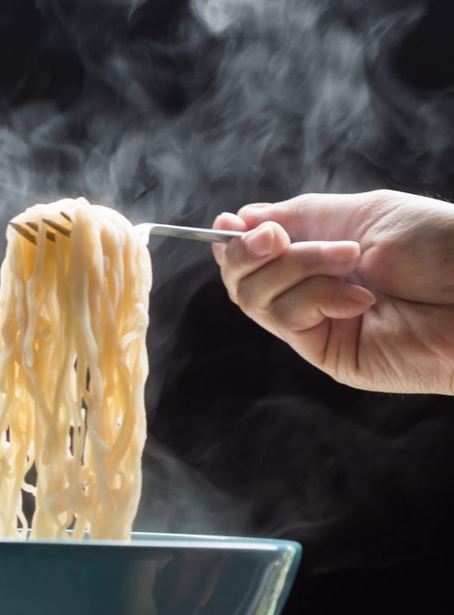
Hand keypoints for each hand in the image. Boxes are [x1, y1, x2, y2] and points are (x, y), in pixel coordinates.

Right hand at [212, 190, 453, 393]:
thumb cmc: (440, 246)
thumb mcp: (362, 213)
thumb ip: (300, 216)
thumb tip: (239, 219)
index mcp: (319, 254)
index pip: (253, 253)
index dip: (233, 239)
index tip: (229, 222)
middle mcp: (310, 291)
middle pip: (240, 278)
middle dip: (251, 251)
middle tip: (277, 238)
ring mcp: (316, 325)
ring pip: (255, 298)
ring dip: (297, 268)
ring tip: (349, 260)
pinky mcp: (326, 354)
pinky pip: (287, 319)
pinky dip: (316, 297)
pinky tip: (360, 297)